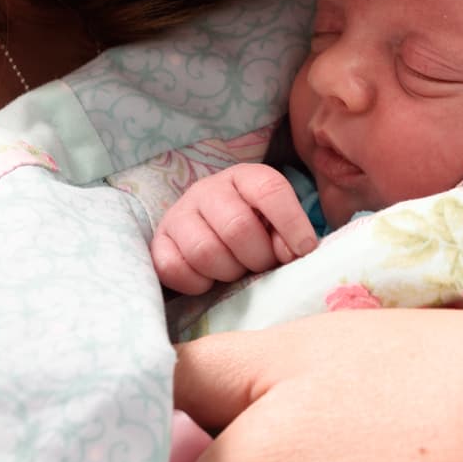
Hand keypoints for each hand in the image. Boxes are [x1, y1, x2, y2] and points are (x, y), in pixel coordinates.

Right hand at [150, 164, 318, 293]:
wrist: (205, 239)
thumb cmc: (251, 235)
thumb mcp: (276, 228)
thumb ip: (290, 237)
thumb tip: (295, 251)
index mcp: (244, 178)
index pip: (270, 189)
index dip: (291, 222)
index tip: (304, 249)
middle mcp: (207, 190)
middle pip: (237, 227)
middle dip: (258, 256)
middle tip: (262, 265)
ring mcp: (178, 215)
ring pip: (204, 250)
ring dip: (228, 271)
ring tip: (235, 271)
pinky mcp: (158, 243)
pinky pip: (174, 268)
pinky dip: (197, 283)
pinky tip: (208, 280)